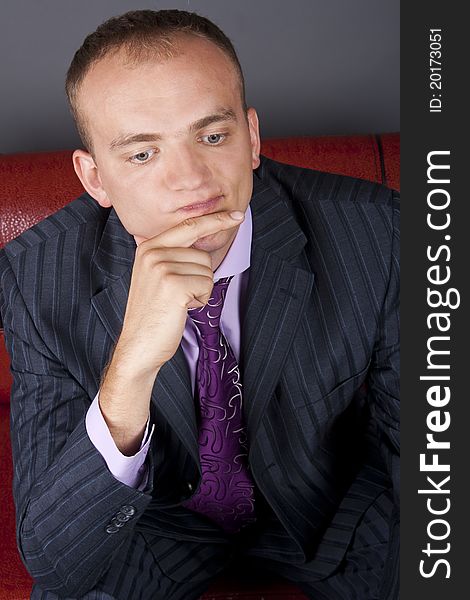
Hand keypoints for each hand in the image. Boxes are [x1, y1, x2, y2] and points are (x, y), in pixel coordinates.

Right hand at [98, 210, 243, 453]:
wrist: (139, 345)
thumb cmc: (154, 313)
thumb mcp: (156, 276)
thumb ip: (173, 255)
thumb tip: (204, 237)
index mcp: (149, 247)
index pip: (189, 225)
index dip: (215, 220)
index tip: (236, 216)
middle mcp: (153, 252)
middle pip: (203, 253)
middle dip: (200, 277)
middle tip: (179, 296)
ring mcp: (162, 268)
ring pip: (207, 270)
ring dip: (200, 290)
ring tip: (177, 303)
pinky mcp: (174, 285)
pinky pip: (207, 285)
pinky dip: (201, 300)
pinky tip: (182, 309)